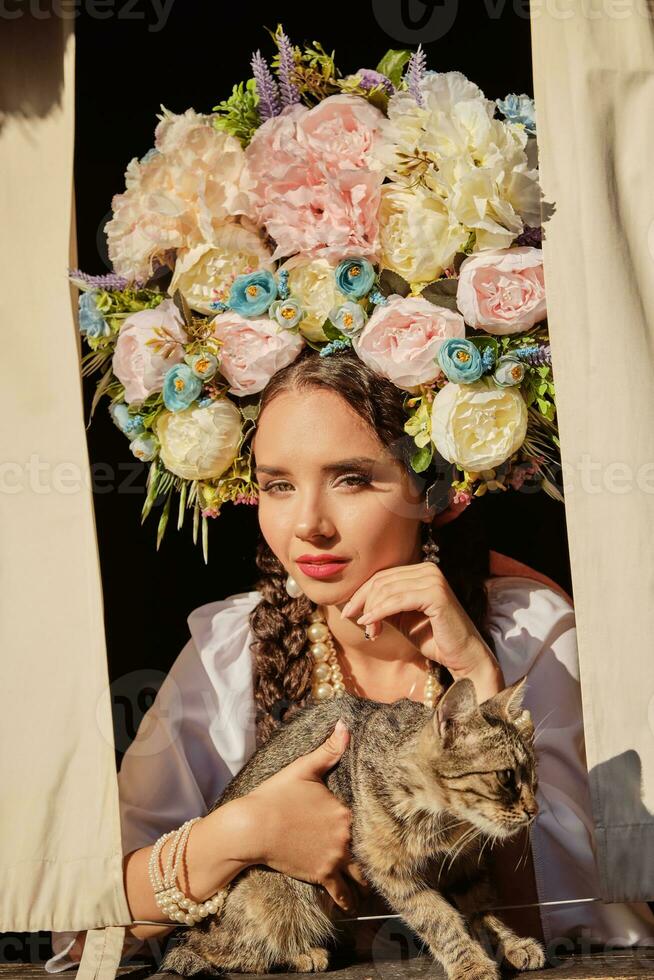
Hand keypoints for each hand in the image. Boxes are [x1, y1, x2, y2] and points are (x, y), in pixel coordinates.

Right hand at [240, 720, 370, 913]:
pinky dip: (348, 900)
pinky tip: (354, 906)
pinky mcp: (321, 875)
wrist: (252, 827)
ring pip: (360, 875)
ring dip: (366, 879)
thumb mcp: (303, 768)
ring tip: (371, 883)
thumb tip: (346, 725)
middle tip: (388, 858)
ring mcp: (333, 858)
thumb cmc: (276, 795)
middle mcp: (344, 836)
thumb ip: (329, 750)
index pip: (368, 819)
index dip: (377, 823)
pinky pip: (341, 893)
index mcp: (344, 811)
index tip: (389, 825)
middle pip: (369, 848)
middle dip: (376, 853)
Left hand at [341, 561, 499, 680]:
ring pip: (387, 590)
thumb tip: (354, 602)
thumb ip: (383, 606)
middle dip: (363, 602)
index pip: (382, 576)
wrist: (462, 656)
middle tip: (355, 622)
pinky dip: (380, 612)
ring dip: (372, 612)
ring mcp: (434, 579)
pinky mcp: (436, 594)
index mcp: (421, 570)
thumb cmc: (432, 638)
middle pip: (382, 580)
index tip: (346, 611)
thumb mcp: (401, 618)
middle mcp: (429, 569)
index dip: (361, 593)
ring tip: (370, 632)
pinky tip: (370, 624)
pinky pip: (397, 601)